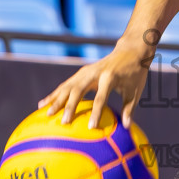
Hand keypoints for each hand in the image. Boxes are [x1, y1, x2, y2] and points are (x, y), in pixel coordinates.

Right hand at [37, 35, 157, 128]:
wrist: (129, 51)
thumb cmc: (135, 73)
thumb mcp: (135, 90)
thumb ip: (129, 109)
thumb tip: (127, 128)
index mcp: (109, 77)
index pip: (100, 97)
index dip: (95, 113)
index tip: (91, 127)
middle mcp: (95, 73)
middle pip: (78, 90)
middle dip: (70, 106)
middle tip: (63, 122)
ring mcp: (86, 71)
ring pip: (67, 86)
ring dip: (56, 100)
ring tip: (46, 114)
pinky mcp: (81, 72)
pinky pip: (65, 85)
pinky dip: (54, 94)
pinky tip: (43, 104)